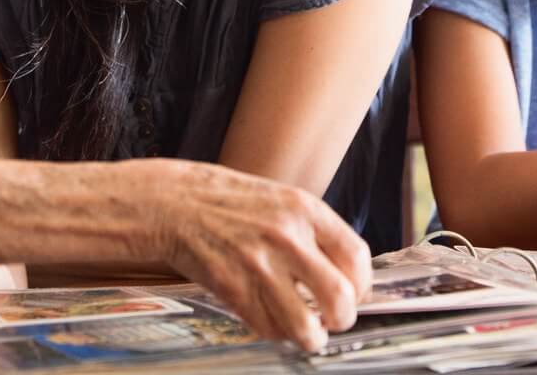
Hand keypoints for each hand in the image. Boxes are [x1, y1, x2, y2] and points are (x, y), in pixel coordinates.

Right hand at [140, 160, 370, 352]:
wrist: (174, 203)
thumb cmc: (230, 202)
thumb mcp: (281, 199)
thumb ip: (314, 232)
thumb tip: (345, 273)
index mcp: (304, 209)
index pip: (356, 256)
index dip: (362, 284)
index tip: (354, 292)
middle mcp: (286, 237)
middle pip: (339, 296)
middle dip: (343, 318)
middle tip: (336, 320)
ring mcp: (258, 264)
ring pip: (304, 324)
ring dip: (312, 337)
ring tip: (309, 334)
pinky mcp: (232, 288)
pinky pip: (268, 327)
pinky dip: (276, 333)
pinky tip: (274, 321)